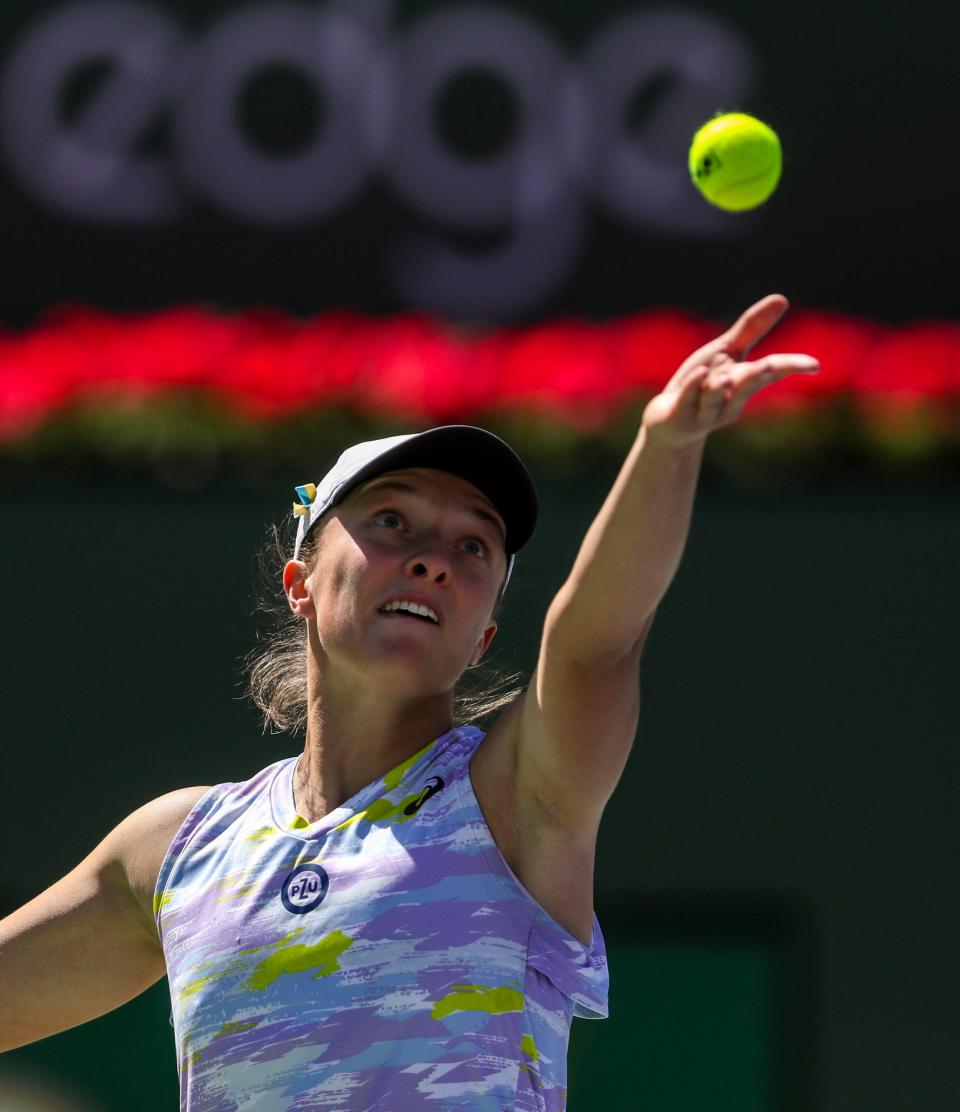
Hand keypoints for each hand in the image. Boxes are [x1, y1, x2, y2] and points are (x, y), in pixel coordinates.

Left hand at [641, 294, 819, 450]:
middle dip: (757, 377)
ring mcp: (705, 412)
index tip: (814, 366)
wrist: (670, 422)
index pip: (770, 373)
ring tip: (724, 378)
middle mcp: (728, 400)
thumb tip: (783, 298)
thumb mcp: (726, 353)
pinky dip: (693, 387)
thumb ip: (752, 329)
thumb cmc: (701, 384)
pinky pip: (687, 399)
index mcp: (743, 383)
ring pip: (714, 397)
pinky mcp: (680, 416)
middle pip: (746, 386)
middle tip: (770, 366)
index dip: (790, 368)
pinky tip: (700, 373)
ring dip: (718, 387)